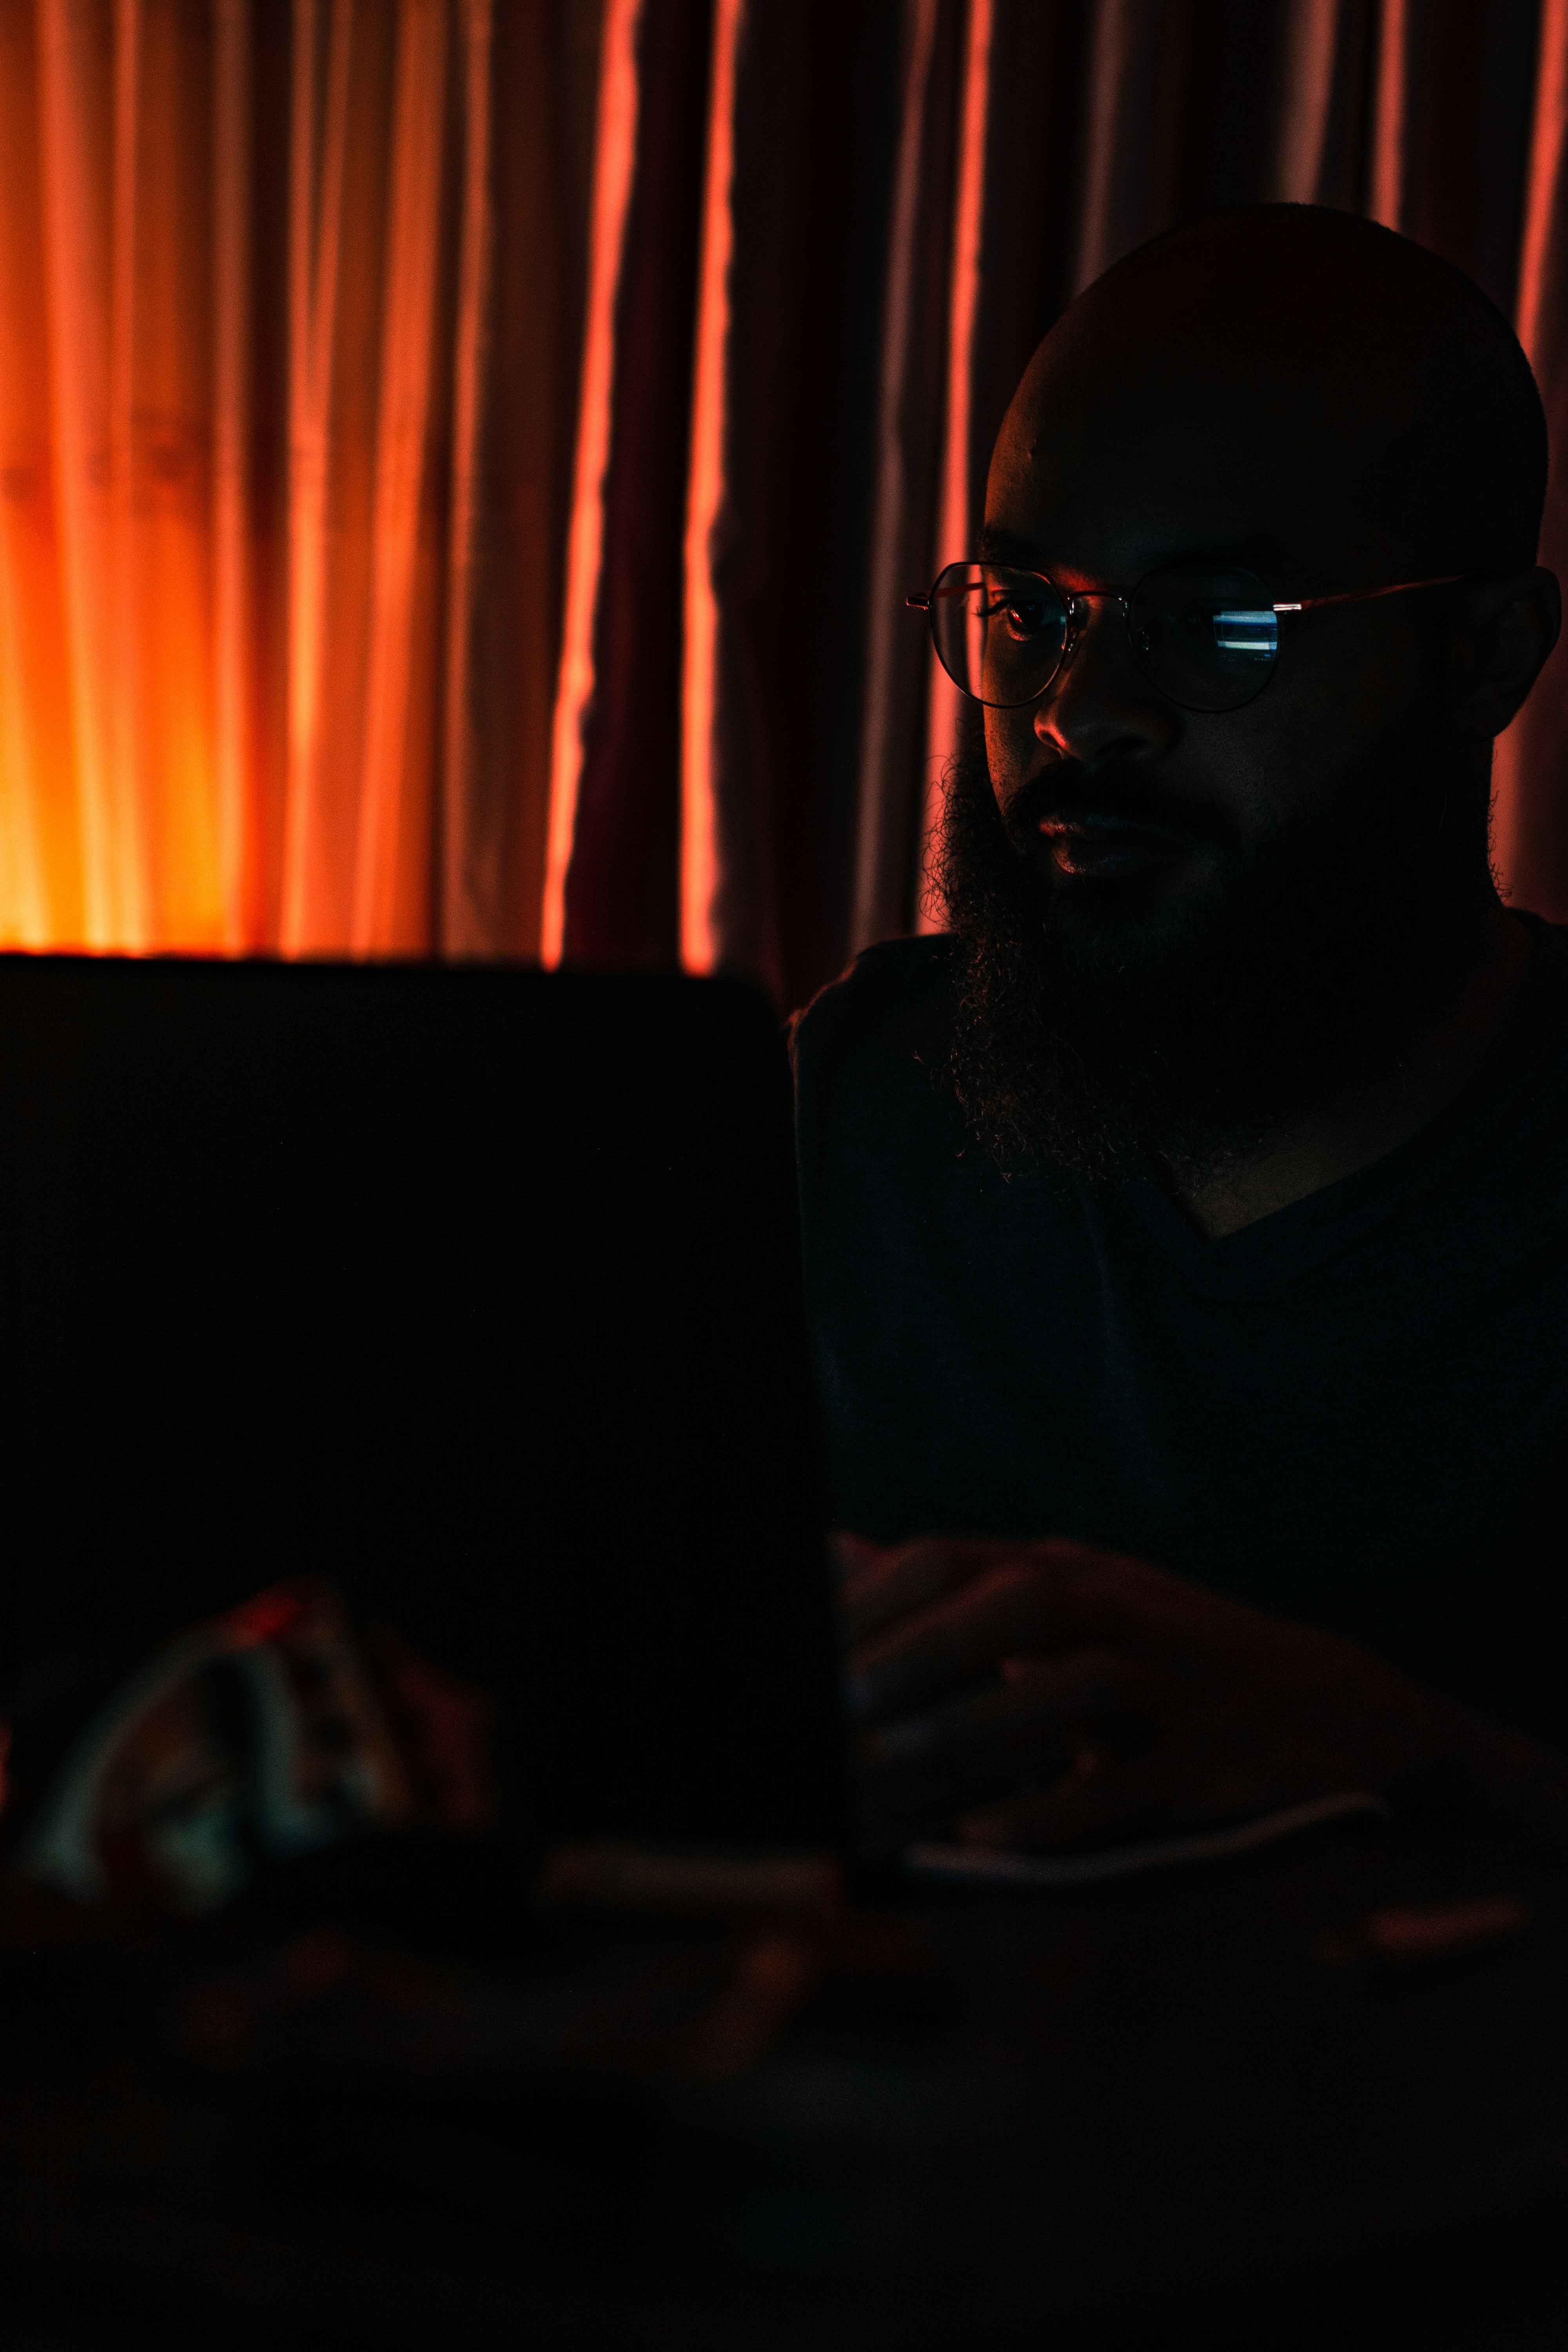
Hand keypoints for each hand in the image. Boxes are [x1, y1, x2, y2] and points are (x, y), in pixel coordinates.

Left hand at [836, 1533, 1565, 1852]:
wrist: (1340, 1710)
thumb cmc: (1168, 1661)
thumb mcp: (1073, 1602)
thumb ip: (955, 1589)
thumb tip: (830, 1549)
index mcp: (1077, 1569)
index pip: (956, 1558)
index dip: (877, 1601)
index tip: (804, 1654)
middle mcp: (1124, 1610)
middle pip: (1016, 1603)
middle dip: (919, 1654)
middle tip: (837, 1709)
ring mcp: (1173, 1688)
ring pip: (1074, 1686)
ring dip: (978, 1723)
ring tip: (893, 1761)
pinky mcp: (1210, 1770)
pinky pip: (1125, 1790)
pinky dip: (1053, 1812)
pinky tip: (983, 1836)